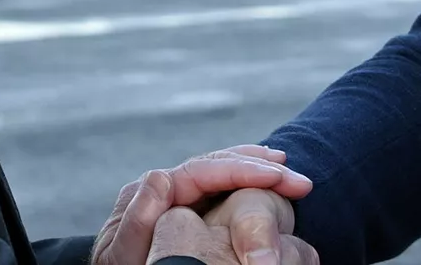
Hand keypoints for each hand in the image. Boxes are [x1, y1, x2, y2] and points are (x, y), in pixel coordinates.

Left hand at [93, 146, 311, 264]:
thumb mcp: (124, 256)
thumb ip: (137, 220)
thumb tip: (161, 175)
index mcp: (148, 193)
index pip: (202, 171)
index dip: (242, 169)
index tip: (277, 173)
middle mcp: (162, 187)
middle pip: (215, 165)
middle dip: (258, 165)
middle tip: (297, 177)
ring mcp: (174, 198)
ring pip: (220, 172)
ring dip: (254, 166)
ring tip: (286, 168)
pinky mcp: (184, 210)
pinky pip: (219, 190)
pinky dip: (244, 181)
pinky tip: (266, 182)